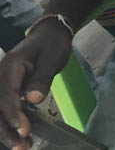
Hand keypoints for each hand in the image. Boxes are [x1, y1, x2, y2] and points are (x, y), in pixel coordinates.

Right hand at [0, 20, 72, 149]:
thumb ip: (42, 78)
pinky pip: (3, 109)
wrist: (50, 34)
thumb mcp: (51, 58)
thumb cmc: (51, 44)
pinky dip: (9, 123)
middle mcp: (0, 78)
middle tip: (21, 146)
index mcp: (10, 68)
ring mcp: (2, 85)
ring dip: (6, 130)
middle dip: (5, 130)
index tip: (24, 129)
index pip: (6, 96)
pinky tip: (21, 135)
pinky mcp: (7, 91)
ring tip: (22, 146)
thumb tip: (33, 99)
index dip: (13, 115)